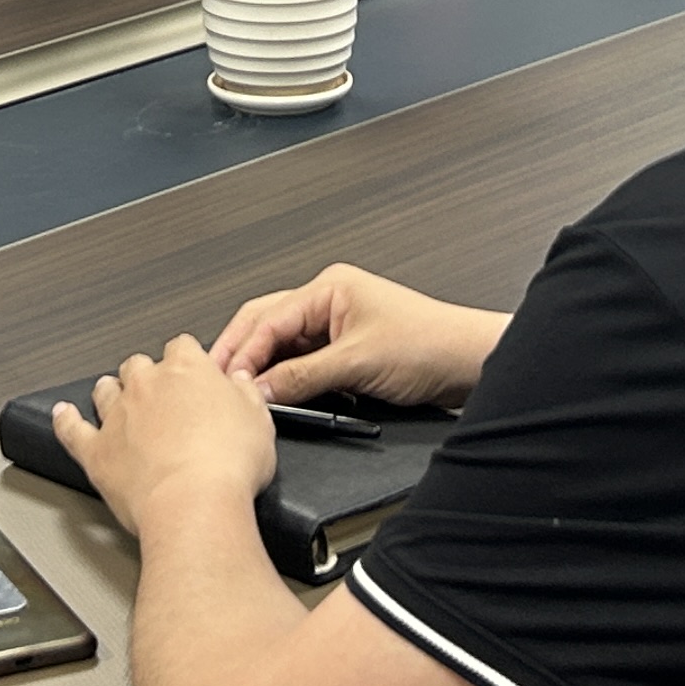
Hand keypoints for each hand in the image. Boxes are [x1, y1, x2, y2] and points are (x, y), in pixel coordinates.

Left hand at [48, 337, 276, 534]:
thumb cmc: (227, 465)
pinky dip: (65, 421)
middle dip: (147, 376)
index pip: (182, 348)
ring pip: (106, 392)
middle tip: (159, 394)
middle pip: (139, 366)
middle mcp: (147, 386)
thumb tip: (240, 384)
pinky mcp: (96, 452)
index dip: (187, 361)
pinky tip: (63, 416)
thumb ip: (246, 395)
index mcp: (188, 369)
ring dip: (110, 393)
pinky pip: (72, 430)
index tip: (192, 374)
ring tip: (113, 397)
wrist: (193, 504)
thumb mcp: (259, 421)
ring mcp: (117, 417)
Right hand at [207, 262, 504, 407]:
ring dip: (262, 370)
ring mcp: (336, 327)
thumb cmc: (430, 345)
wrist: (469, 363)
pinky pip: (303, 365)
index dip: (241, 353)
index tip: (222, 382)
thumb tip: (259, 391)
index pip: (267, 319)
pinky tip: (273, 398)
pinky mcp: (346, 352)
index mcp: (329, 287)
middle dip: (240, 356)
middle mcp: (329, 301)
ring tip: (240, 397)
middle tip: (215, 386)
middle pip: (267, 327)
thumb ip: (303, 377)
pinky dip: (285, 380)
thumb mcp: (357, 363)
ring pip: (283, 348)